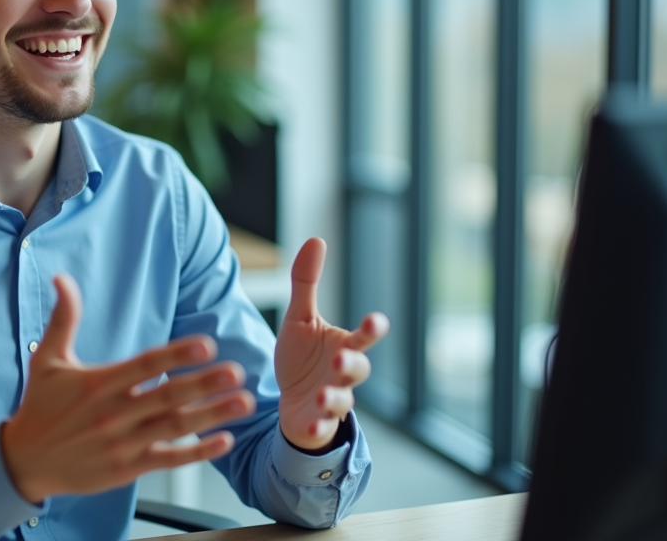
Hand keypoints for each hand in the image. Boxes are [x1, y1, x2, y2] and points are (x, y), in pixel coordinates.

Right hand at [1, 274, 256, 503]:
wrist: (24, 461)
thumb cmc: (39, 407)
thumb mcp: (47, 359)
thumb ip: (64, 318)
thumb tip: (62, 278)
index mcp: (98, 383)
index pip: (144, 365)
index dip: (176, 354)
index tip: (206, 345)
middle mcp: (113, 413)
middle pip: (166, 396)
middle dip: (204, 384)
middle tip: (236, 371)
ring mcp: (122, 442)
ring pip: (174, 427)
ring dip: (211, 415)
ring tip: (243, 402)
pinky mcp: (127, 468)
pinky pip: (168, 459)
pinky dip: (198, 452)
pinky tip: (224, 440)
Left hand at [274, 238, 388, 451]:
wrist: (290, 402)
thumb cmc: (303, 358)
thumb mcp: (299, 318)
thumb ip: (306, 282)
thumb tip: (317, 239)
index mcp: (343, 346)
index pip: (363, 337)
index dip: (371, 330)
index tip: (375, 321)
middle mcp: (343, 374)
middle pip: (358, 369)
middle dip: (352, 364)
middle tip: (340, 357)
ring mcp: (333, 400)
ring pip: (343, 400)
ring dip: (335, 397)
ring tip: (323, 395)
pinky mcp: (317, 423)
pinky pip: (322, 427)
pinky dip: (318, 426)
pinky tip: (313, 423)